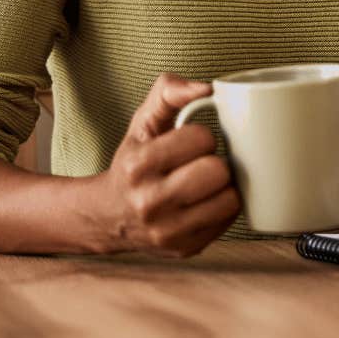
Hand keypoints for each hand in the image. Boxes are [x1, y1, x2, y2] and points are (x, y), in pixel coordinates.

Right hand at [87, 74, 240, 255]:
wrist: (109, 216)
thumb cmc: (135, 162)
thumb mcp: (142, 122)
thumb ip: (169, 92)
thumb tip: (206, 88)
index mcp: (138, 165)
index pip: (201, 138)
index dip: (202, 136)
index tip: (191, 142)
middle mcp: (149, 203)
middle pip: (217, 171)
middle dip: (215, 162)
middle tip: (202, 163)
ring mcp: (168, 232)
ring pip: (229, 199)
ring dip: (224, 187)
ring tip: (206, 183)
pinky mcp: (185, 249)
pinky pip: (228, 221)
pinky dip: (223, 207)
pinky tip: (205, 202)